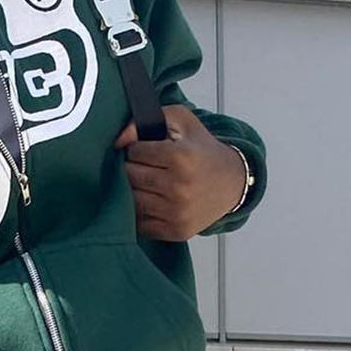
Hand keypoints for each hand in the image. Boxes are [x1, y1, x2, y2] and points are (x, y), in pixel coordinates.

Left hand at [115, 104, 246, 240]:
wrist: (232, 183)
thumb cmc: (203, 151)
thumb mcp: (182, 122)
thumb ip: (147, 120)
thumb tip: (118, 139)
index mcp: (181, 157)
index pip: (134, 152)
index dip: (136, 148)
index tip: (145, 150)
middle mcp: (179, 187)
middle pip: (130, 176)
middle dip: (132, 168)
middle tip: (144, 167)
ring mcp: (177, 212)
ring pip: (131, 200)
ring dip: (132, 191)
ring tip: (146, 183)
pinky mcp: (175, 231)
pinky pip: (140, 224)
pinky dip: (139, 213)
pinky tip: (151, 201)